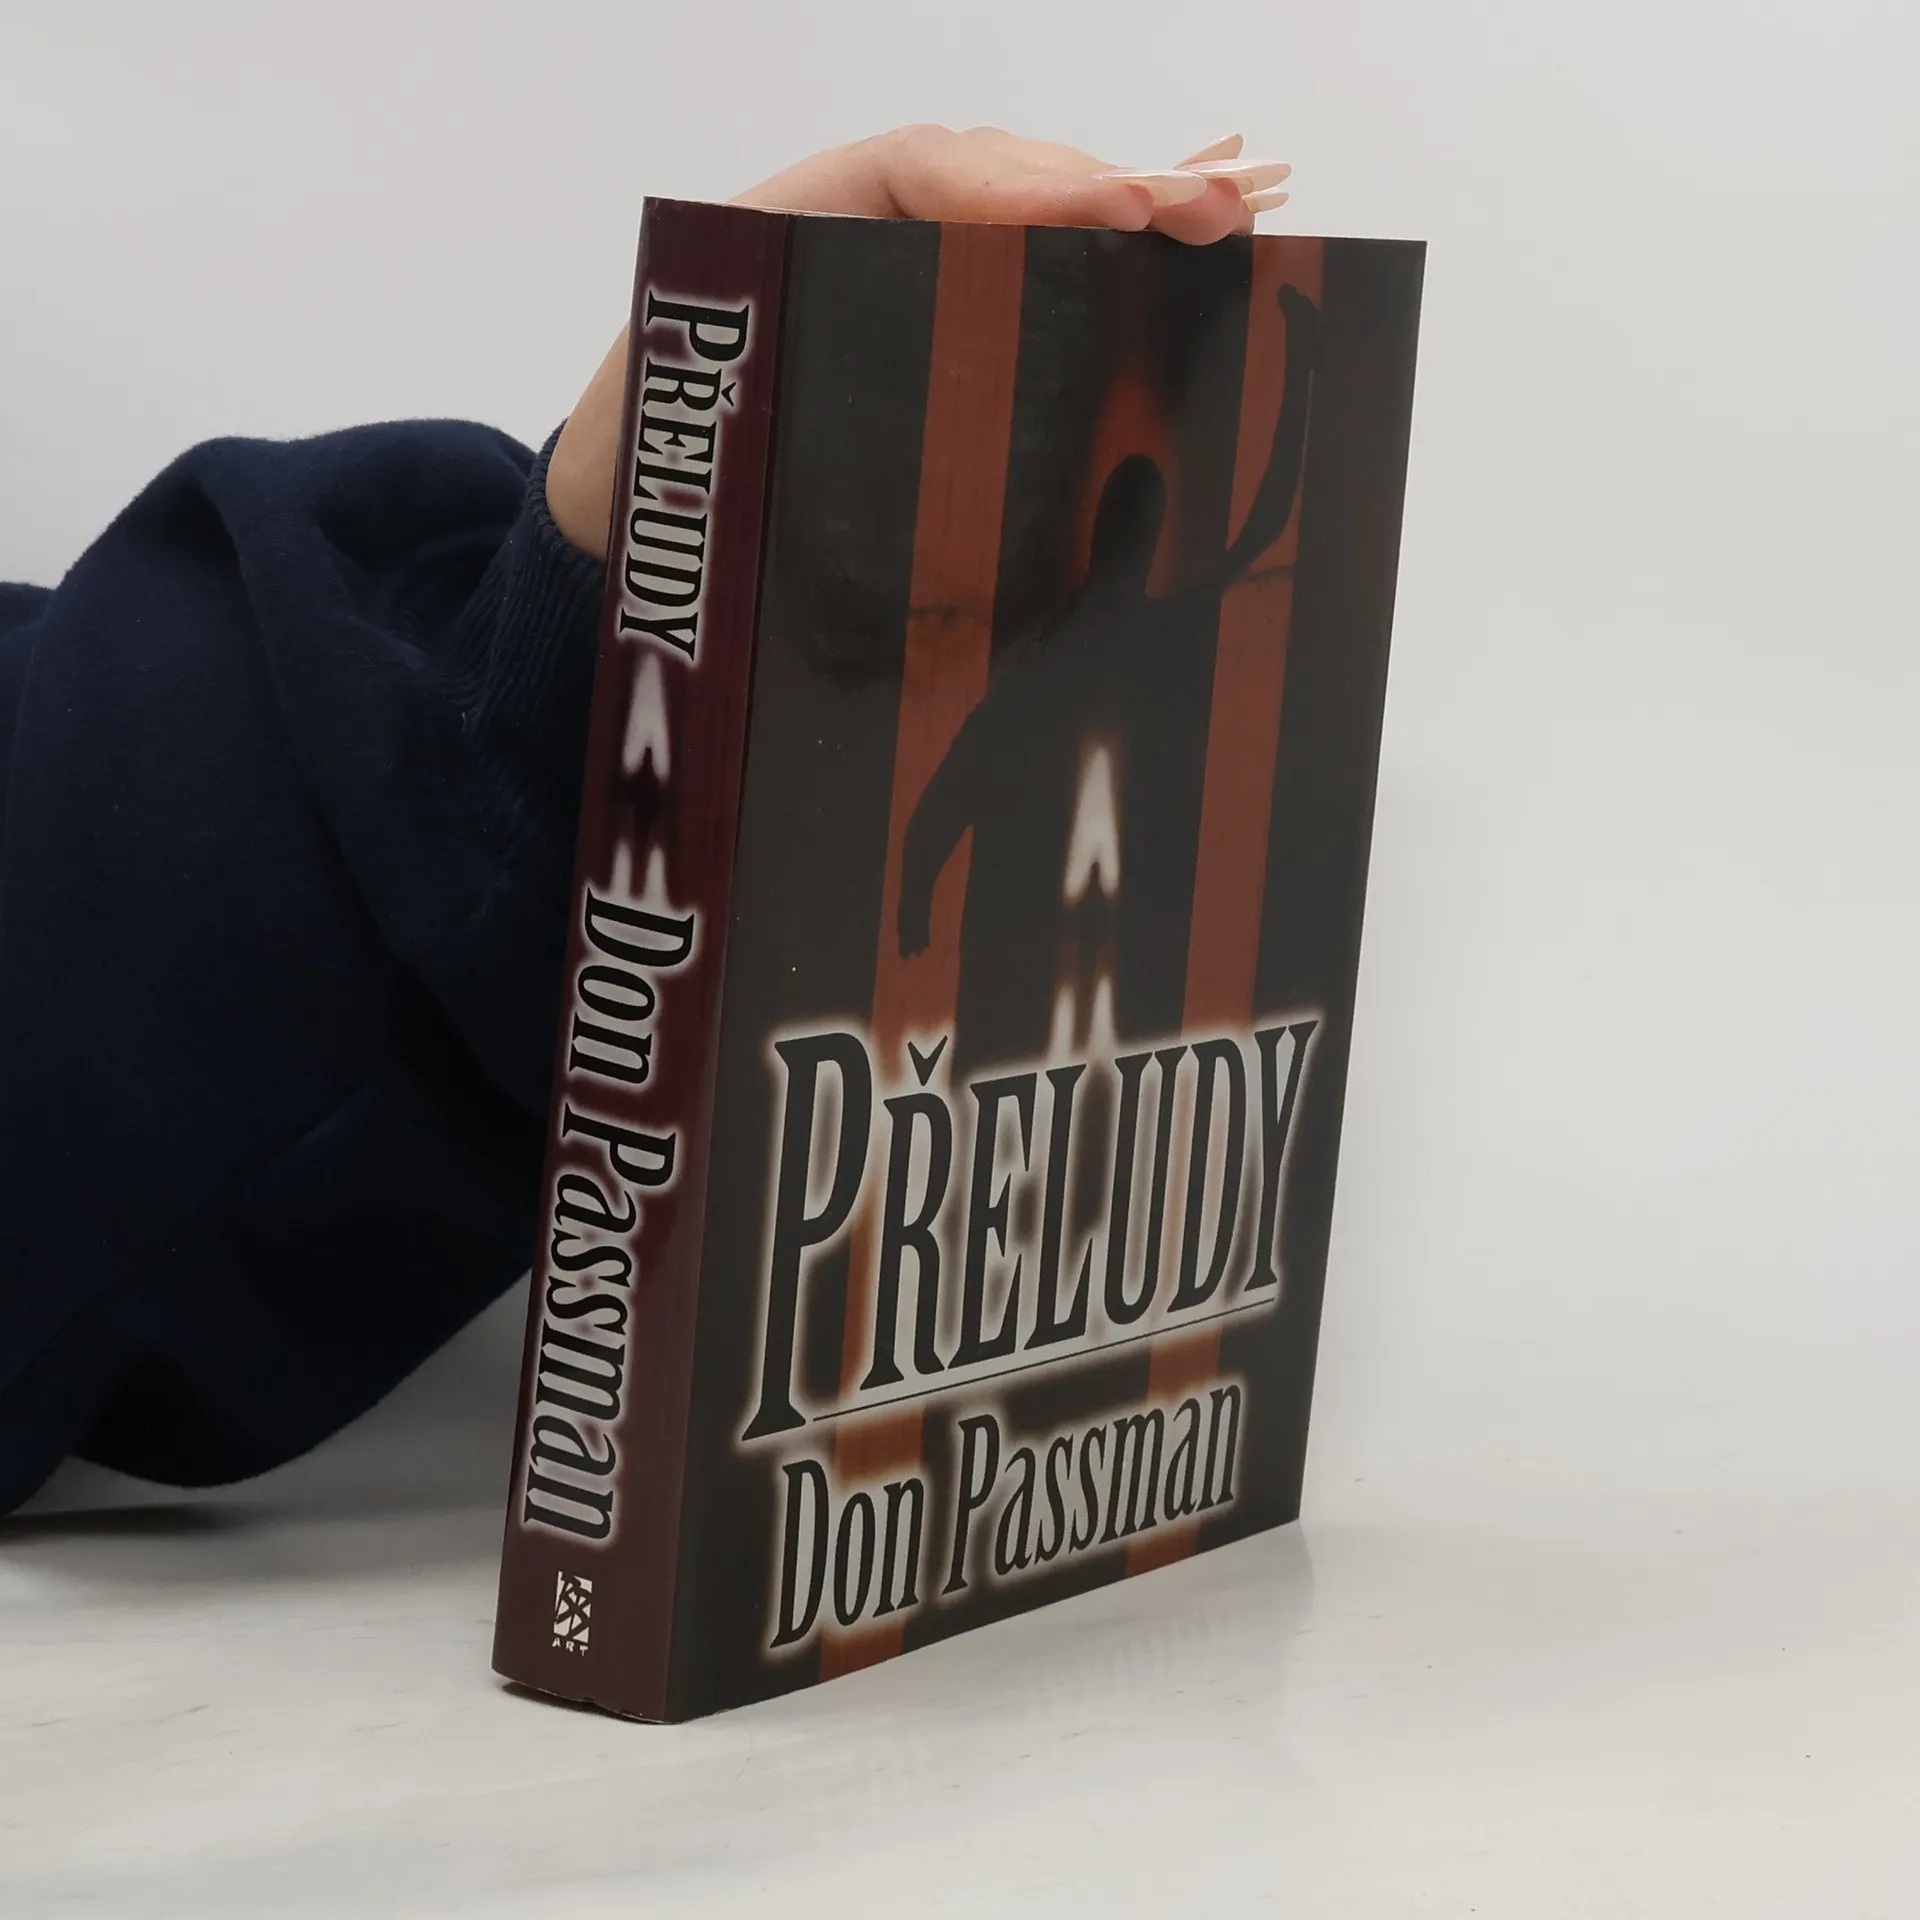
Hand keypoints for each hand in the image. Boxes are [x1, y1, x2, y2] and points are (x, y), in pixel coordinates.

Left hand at [546, 129, 1290, 557]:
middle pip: (1008, 179)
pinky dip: (1108, 230)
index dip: (1033, 186)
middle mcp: (865, 225)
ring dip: (1138, 201)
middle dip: (1116, 187)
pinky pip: (1027, 254)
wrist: (613, 490)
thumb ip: (773, 356)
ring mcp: (903, 265)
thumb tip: (851, 399)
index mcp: (804, 218)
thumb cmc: (647, 442)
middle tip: (1218, 202)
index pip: (933, 172)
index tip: (1119, 207)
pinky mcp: (928, 313)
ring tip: (1242, 194)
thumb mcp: (690, 392)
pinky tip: (1196, 201)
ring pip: (1032, 214)